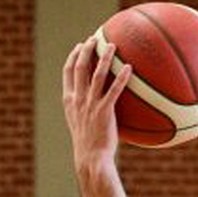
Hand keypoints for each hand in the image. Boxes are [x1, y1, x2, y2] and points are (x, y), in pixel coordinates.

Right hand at [63, 36, 132, 169]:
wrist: (90, 158)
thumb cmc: (89, 144)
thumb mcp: (81, 124)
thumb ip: (86, 109)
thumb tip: (99, 102)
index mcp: (70, 100)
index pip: (68, 72)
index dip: (73, 57)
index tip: (79, 46)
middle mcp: (78, 99)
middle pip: (80, 67)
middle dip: (86, 50)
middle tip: (94, 38)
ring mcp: (90, 105)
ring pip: (95, 74)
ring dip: (104, 57)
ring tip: (112, 45)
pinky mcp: (104, 112)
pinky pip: (114, 91)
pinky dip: (121, 78)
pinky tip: (130, 68)